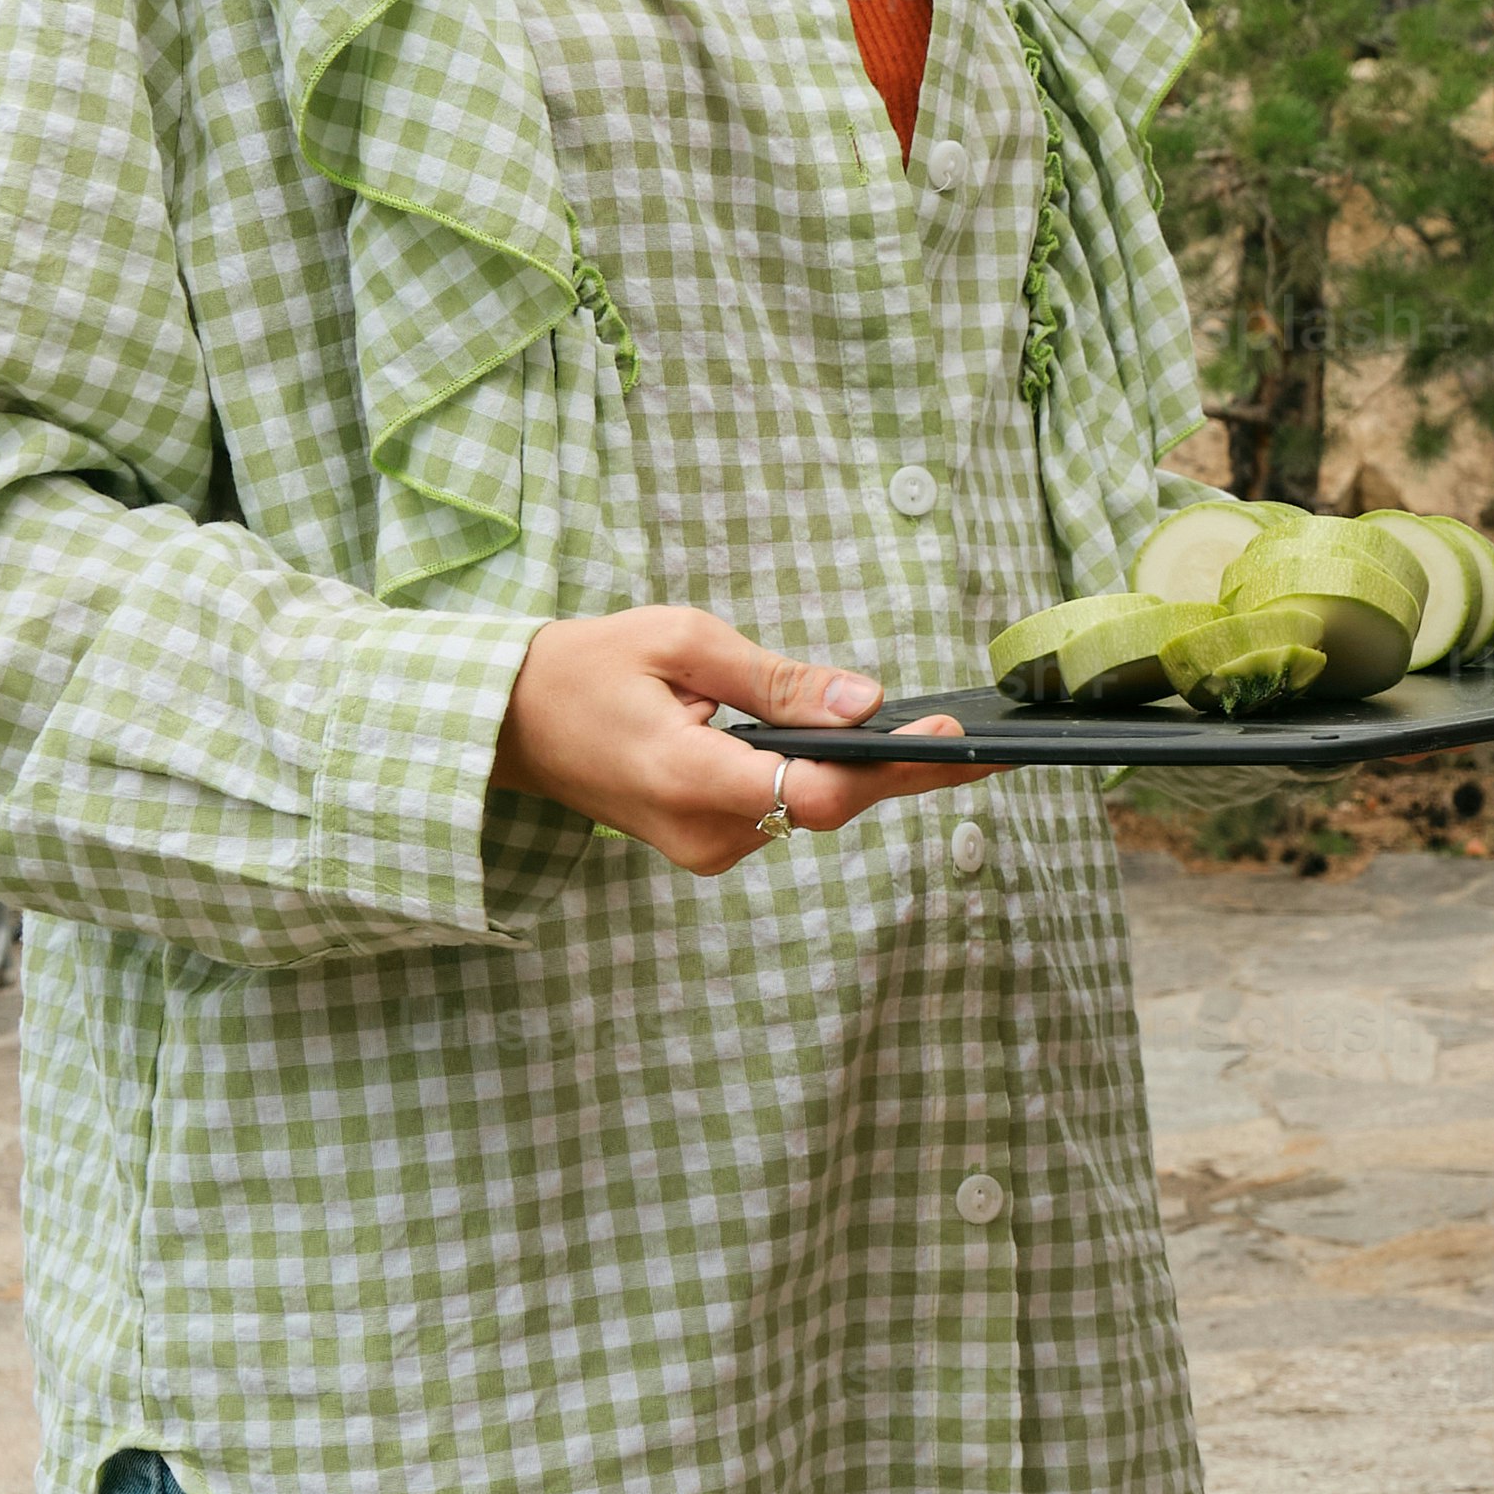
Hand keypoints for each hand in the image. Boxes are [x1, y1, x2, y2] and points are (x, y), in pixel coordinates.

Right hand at [495, 602, 984, 873]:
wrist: (509, 722)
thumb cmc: (586, 668)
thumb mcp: (683, 643)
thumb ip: (777, 679)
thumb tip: (864, 700)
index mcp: (688, 779)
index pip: (813, 793)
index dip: (888, 766)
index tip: (945, 733)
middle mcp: (703, 833)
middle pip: (828, 807)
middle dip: (902, 769)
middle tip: (983, 745)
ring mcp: (705, 850)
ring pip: (811, 810)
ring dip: (861, 771)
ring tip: (931, 736)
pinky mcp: (709, 845)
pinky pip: (784, 810)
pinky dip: (821, 777)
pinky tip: (857, 747)